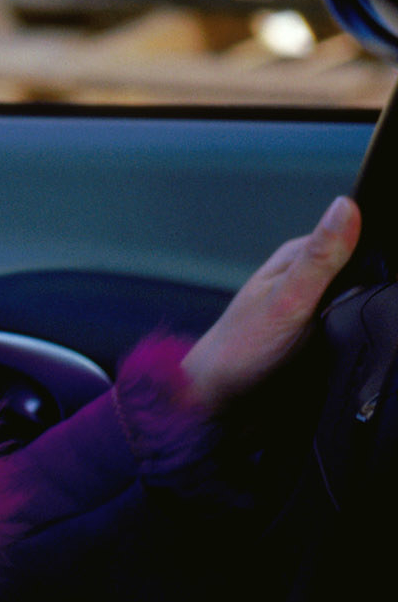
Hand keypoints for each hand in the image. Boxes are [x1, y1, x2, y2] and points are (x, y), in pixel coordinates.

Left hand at [182, 196, 361, 415]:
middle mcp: (307, 273)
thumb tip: (345, 207)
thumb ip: (318, 257)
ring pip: (360, 293)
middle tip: (378, 302)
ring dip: (370, 302)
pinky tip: (363, 331)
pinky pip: (351, 318)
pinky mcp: (319, 326)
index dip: (383, 245)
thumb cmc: (241, 346)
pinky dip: (360, 323)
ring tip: (373, 317)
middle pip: (362, 266)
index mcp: (298, 255)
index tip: (396, 268)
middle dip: (380, 280)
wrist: (221, 394)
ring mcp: (314, 301)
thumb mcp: (288, 297)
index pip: (357, 234)